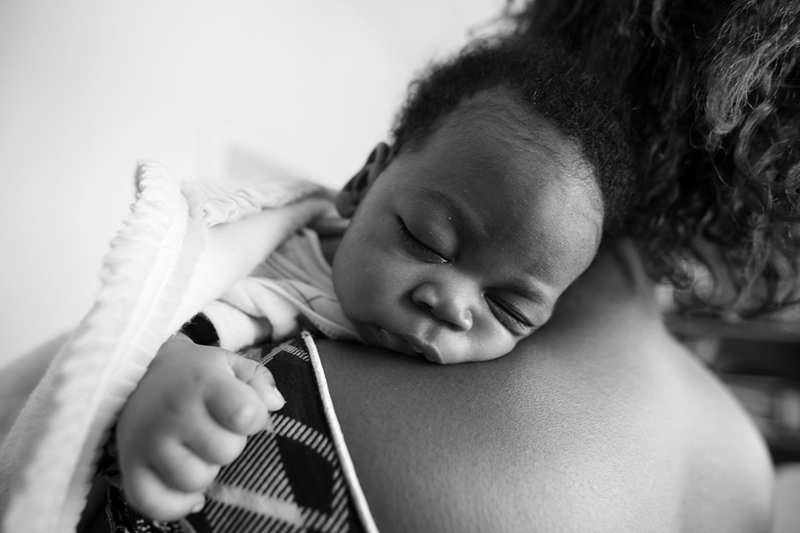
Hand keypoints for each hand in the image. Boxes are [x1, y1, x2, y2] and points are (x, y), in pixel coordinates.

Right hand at [115, 334, 284, 519]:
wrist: (137, 373)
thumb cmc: (194, 373)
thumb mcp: (228, 363)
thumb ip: (258, 379)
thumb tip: (276, 404)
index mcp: (204, 383)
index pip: (245, 414)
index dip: (255, 419)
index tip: (245, 414)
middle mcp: (174, 412)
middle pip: (224, 452)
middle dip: (230, 444)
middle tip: (217, 431)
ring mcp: (149, 441)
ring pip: (194, 480)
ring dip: (205, 472)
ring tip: (198, 452)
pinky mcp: (129, 464)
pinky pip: (153, 503)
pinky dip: (176, 505)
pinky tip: (191, 493)